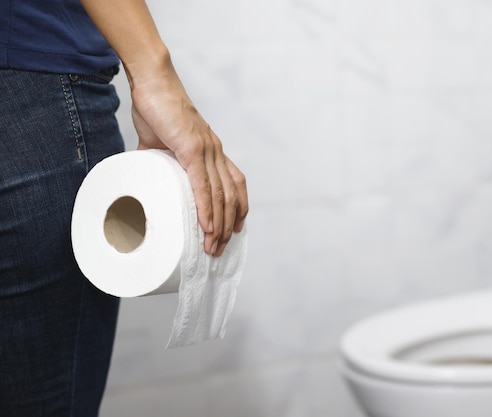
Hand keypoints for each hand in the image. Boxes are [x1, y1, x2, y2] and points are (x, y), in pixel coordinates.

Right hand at [129, 62, 247, 255]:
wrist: (151, 82)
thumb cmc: (155, 109)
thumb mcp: (158, 143)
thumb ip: (156, 162)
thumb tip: (143, 178)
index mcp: (212, 152)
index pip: (235, 185)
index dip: (237, 209)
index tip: (232, 231)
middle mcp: (216, 153)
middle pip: (231, 197)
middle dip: (227, 227)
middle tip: (218, 250)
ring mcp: (206, 151)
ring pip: (220, 195)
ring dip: (218, 225)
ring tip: (211, 247)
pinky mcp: (192, 148)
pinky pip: (203, 184)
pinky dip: (207, 208)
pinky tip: (207, 226)